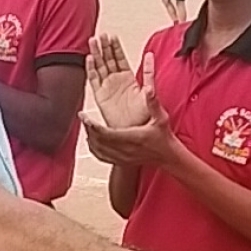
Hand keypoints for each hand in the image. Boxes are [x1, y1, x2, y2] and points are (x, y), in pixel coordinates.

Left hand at [81, 54, 176, 168]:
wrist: (168, 156)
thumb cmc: (164, 137)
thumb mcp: (161, 117)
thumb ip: (153, 103)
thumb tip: (148, 89)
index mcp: (132, 138)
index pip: (106, 133)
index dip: (92, 125)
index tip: (84, 116)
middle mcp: (125, 150)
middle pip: (98, 141)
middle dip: (88, 129)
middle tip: (83, 118)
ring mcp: (122, 158)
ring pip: (98, 150)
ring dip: (90, 138)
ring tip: (87, 127)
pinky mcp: (121, 162)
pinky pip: (102, 157)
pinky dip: (94, 149)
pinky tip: (92, 142)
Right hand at [86, 34, 149, 126]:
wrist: (135, 133)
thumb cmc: (145, 117)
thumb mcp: (150, 92)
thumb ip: (150, 74)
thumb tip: (150, 55)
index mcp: (129, 79)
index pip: (120, 59)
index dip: (115, 48)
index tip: (112, 36)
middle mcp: (117, 82)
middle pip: (108, 60)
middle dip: (104, 47)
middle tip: (101, 35)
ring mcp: (108, 88)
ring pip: (100, 67)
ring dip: (96, 54)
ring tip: (93, 41)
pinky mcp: (101, 97)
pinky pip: (94, 80)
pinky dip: (91, 69)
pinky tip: (89, 58)